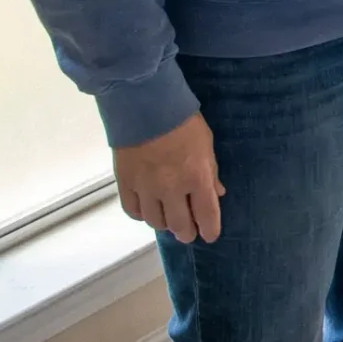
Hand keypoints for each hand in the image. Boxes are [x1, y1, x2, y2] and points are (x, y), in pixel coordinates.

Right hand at [114, 112, 225, 242]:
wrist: (145, 106)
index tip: (210, 235)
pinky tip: (147, 209)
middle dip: (187, 232)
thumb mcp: (207, 144)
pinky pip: (133, 211)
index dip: (209, 230)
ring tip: (169, 219)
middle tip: (189, 232)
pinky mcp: (125, 184)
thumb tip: (216, 194)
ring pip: (155, 222)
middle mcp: (171, 189)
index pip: (206, 215)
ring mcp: (146, 188)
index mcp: (197, 177)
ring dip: (165, 224)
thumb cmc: (183, 122)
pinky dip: (142, 214)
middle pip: (180, 225)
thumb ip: (211, 172)